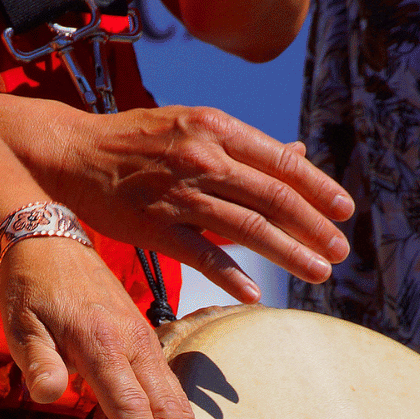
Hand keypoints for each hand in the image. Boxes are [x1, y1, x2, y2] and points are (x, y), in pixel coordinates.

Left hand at [0, 237, 215, 418]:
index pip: (128, 402)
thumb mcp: (21, 322)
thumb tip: (46, 394)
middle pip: (165, 406)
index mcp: (100, 341)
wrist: (53, 243)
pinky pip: (171, 388)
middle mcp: (132, 343)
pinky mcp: (147, 343)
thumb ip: (38, 360)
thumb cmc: (32, 288)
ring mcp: (144, 342)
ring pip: (176, 399)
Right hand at [9, 100, 353, 302]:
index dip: (319, 189)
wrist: (74, 153)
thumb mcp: (195, 125)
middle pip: (273, 198)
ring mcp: (178, 194)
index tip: (345, 211)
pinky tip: (257, 293)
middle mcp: (202, 158)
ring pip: (247, 228)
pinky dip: (232, 275)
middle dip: (314, 228)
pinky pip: (202, 255)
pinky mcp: (154, 226)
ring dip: (289, 253)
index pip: (281, 163)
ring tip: (318, 272)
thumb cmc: (140, 140)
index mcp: (217, 129)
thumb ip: (246, 146)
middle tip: (340, 251)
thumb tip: (299, 155)